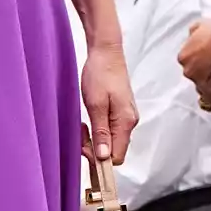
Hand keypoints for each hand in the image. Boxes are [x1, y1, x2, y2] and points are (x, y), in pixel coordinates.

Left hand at [81, 38, 137, 166]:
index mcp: (126, 122)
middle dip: (95, 149)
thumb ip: (101, 132)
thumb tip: (103, 157)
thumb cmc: (100, 74)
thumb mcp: (96, 104)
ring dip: (95, 139)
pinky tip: (89, 121)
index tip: (83, 146)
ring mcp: (127, 117)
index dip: (99, 158)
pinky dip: (99, 130)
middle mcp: (130, 122)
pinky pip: (111, 130)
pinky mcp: (121, 111)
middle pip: (114, 150)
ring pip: (112, 141)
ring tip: (83, 126)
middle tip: (80, 134)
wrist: (106, 52)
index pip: (116, 157)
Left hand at [177, 18, 210, 105]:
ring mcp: (199, 83)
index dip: (202, 61)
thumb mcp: (201, 25)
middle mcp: (187, 71)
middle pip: (195, 75)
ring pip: (203, 86)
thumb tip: (193, 36)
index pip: (190, 62)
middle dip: (205, 72)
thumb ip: (194, 34)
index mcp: (184, 56)